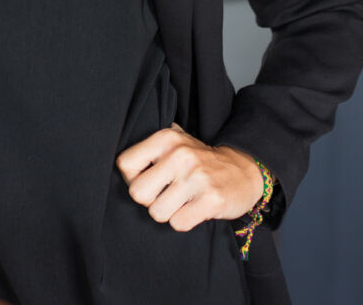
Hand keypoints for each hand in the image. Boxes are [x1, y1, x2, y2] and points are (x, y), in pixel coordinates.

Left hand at [116, 123, 262, 230]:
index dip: (133, 179)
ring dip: (168, 212)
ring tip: (182, 200)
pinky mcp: (211, 200)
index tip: (148, 180)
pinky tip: (195, 208)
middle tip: (164, 195)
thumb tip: (120, 165)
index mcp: (165, 138)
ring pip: (157, 212)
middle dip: (148, 200)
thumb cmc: (198, 160)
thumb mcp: (175, 143)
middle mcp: (179, 155)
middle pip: (137, 193)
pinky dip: (184, 221)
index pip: (124, 164)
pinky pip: (178, 223)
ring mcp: (196, 178)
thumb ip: (149, 150)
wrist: (243, 170)